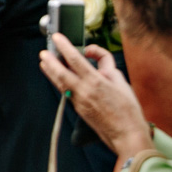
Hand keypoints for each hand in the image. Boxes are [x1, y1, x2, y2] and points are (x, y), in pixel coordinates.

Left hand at [39, 35, 152, 157]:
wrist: (126, 134)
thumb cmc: (128, 109)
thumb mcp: (120, 81)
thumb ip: (106, 66)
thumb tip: (94, 57)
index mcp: (96, 82)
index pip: (75, 60)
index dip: (64, 46)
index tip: (58, 38)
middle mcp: (84, 91)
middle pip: (60, 73)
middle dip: (50, 61)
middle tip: (43, 52)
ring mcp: (79, 101)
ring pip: (59, 83)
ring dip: (50, 71)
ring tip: (44, 62)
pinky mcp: (77, 108)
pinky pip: (65, 91)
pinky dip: (59, 82)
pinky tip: (56, 77)